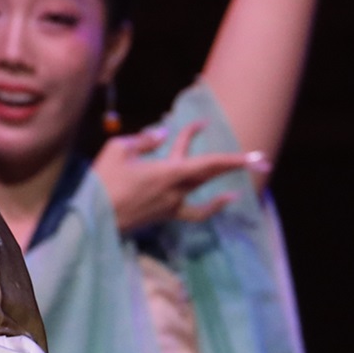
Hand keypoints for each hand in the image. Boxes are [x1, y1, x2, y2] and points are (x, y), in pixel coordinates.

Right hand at [91, 122, 267, 232]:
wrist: (92, 219)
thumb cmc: (102, 182)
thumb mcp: (119, 150)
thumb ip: (144, 140)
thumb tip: (162, 133)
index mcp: (168, 172)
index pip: (208, 163)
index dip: (231, 157)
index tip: (251, 152)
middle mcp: (176, 190)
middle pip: (211, 173)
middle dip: (235, 164)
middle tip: (260, 159)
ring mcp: (172, 205)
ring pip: (203, 189)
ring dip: (221, 178)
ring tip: (238, 169)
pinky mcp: (165, 215)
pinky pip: (195, 212)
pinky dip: (212, 206)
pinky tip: (224, 199)